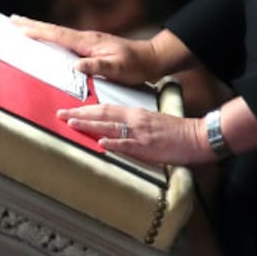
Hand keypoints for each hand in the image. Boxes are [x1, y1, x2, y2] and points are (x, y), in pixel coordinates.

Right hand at [11, 16, 161, 85]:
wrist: (151, 58)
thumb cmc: (136, 65)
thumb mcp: (119, 69)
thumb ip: (98, 67)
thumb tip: (77, 65)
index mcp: (88, 42)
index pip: (58, 35)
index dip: (38, 31)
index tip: (19, 27)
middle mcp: (85, 38)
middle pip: (53, 30)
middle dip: (31, 24)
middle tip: (11, 19)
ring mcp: (87, 40)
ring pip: (57, 33)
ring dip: (38, 28)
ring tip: (22, 25)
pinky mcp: (90, 45)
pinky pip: (64, 39)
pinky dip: (50, 35)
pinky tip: (47, 38)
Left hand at [57, 103, 213, 165]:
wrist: (195, 136)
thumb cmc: (174, 131)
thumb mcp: (150, 122)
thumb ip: (131, 124)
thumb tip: (113, 129)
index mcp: (134, 113)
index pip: (105, 108)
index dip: (86, 109)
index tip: (69, 110)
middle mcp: (134, 120)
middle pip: (102, 114)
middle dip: (80, 114)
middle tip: (60, 113)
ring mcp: (140, 133)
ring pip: (110, 126)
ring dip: (89, 124)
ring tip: (71, 123)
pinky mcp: (148, 147)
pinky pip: (128, 144)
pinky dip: (113, 143)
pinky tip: (101, 143)